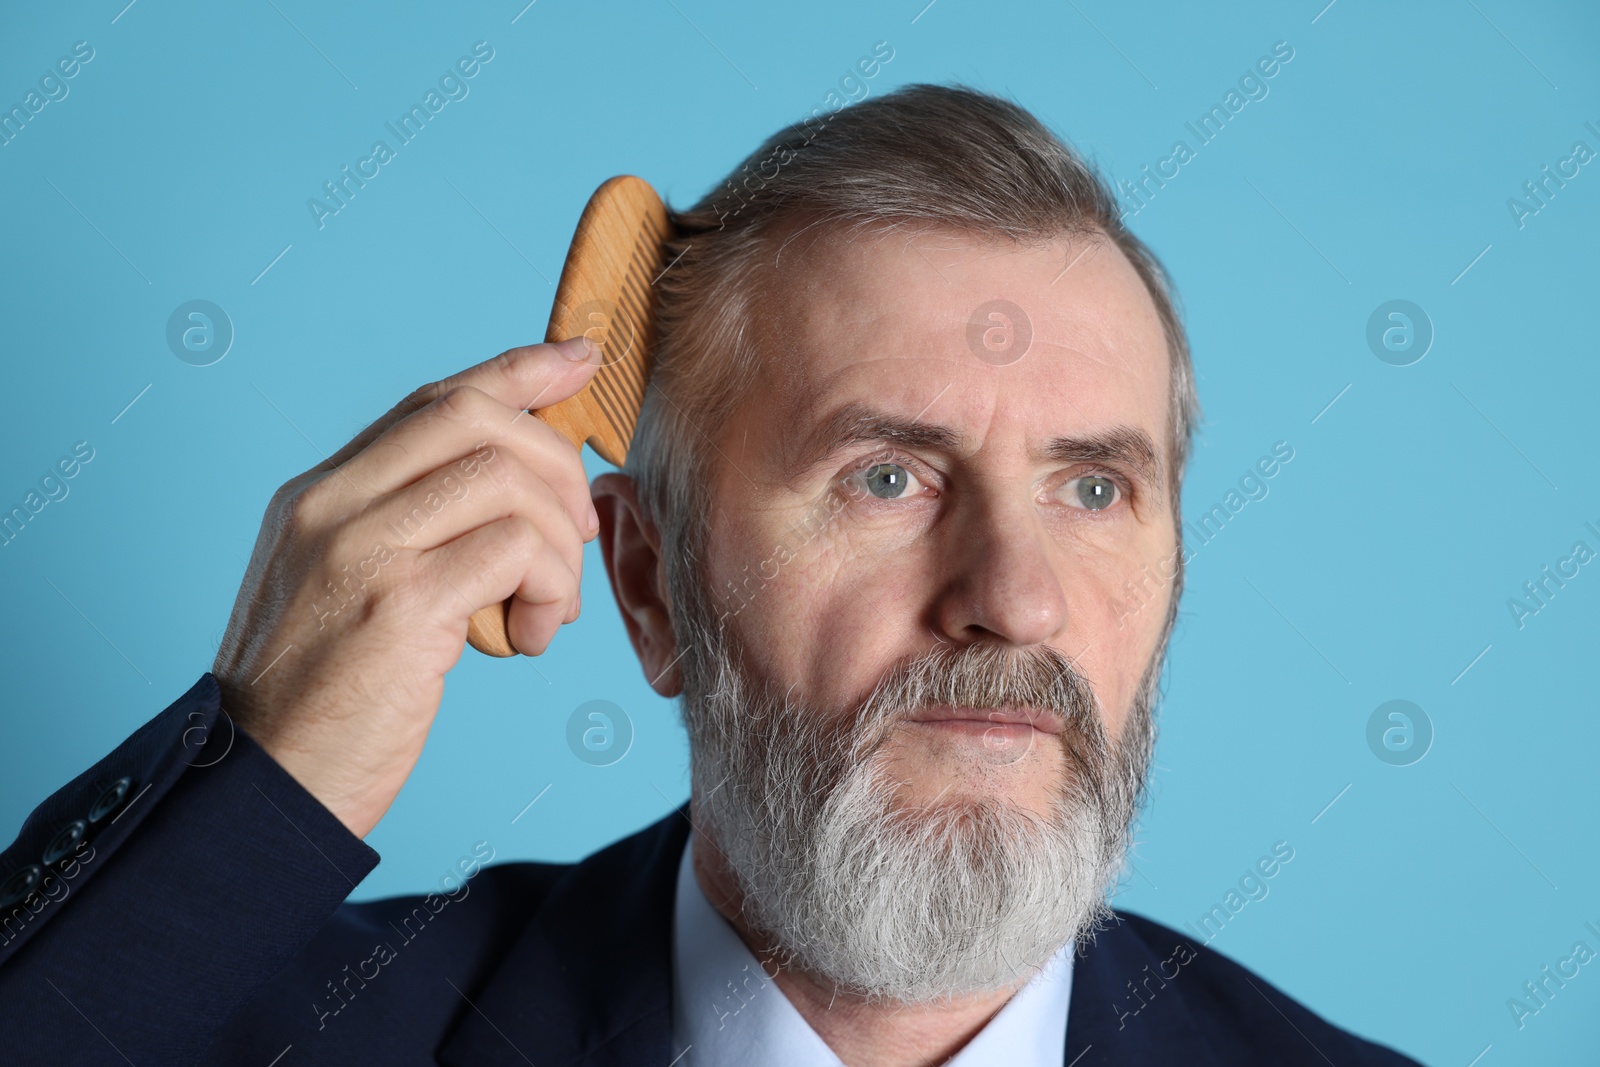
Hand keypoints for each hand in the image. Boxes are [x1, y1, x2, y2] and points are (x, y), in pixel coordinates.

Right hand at [212, 337, 602, 836]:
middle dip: (555, 463)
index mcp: (319, 493)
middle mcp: (331, 504)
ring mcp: (359, 549)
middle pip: (476, 416)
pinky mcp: (398, 604)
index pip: (434, 399)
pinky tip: (530, 639)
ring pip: (506, 478)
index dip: (519, 370)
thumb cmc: (320, 700)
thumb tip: (515, 493)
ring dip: (558, 544)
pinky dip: (550, 589)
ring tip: (548, 607)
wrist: (260, 789)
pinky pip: (515, 551)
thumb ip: (409, 531)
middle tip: (578, 532)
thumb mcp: (348, 590)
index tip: (578, 360)